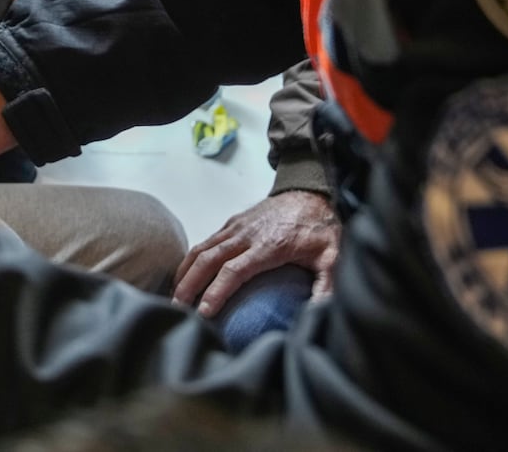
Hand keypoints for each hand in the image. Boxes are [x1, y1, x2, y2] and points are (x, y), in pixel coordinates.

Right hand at [173, 190, 339, 317]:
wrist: (309, 191)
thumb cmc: (321, 227)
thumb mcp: (333, 257)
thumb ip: (327, 286)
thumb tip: (320, 317)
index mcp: (268, 246)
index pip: (233, 271)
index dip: (215, 293)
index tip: (203, 313)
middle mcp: (245, 235)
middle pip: (207, 259)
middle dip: (188, 285)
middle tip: (176, 308)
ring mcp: (235, 227)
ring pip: (201, 248)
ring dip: (184, 272)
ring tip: (175, 295)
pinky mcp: (232, 223)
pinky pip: (206, 241)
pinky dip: (191, 259)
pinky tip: (186, 276)